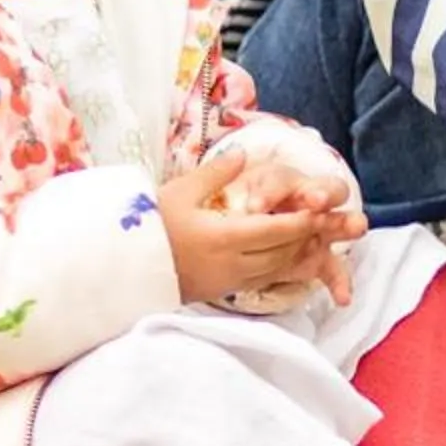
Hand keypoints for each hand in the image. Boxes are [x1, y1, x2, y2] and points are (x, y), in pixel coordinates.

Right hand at [158, 153, 362, 306]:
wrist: (120, 270)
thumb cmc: (147, 228)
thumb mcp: (179, 192)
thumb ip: (215, 173)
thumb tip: (243, 154)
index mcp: (224, 237)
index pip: (278, 230)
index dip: (303, 220)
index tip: (320, 208)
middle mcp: (232, 264)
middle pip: (284, 252)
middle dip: (307, 237)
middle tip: (325, 220)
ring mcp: (228, 282)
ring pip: (276, 269)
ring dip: (296, 253)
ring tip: (310, 235)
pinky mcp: (222, 292)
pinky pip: (262, 280)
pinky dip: (280, 266)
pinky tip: (285, 254)